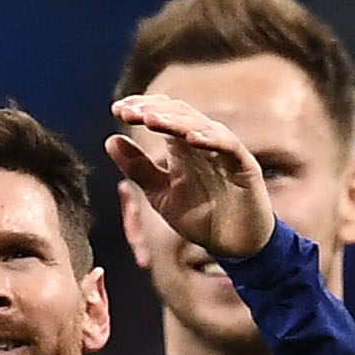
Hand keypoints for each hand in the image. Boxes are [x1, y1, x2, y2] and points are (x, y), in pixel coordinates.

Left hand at [106, 93, 276, 259]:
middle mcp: (203, 142)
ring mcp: (224, 151)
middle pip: (178, 113)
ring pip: (200, 124)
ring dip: (174, 120)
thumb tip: (110, 140)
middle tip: (128, 112)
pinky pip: (228, 145)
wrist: (234, 247)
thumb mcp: (160, 194)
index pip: (162, 114)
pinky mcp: (244, 165)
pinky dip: (211, 139)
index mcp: (182, 146)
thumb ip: (138, 169)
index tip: (117, 109)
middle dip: (152, 110)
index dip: (141, 107)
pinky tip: (190, 138)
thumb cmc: (201, 218)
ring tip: (150, 119)